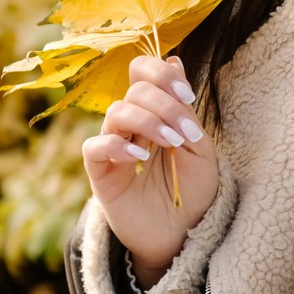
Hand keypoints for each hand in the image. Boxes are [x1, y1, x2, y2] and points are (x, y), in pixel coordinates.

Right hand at [82, 54, 219, 270]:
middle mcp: (130, 124)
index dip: (162, 75)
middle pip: (135, 91)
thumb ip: (184, 109)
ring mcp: (114, 147)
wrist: (183, 235)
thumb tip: (174, 59)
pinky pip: (95, 147)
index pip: (143, 72)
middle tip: (186, 133)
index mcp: (154, 112)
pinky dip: (117, 146)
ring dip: (149, 122)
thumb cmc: (192, 191)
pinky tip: (140, 157)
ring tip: (172, 143)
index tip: (188, 95)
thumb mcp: (198, 148)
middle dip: (166, 106)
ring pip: (117, 112)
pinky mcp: (101, 173)